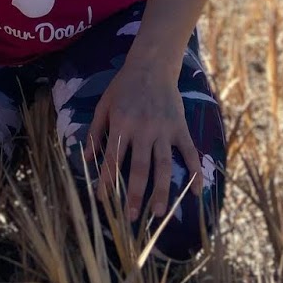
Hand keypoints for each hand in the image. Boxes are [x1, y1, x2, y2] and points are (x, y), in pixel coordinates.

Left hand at [83, 59, 201, 224]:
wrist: (152, 65)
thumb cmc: (123, 86)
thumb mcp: (103, 105)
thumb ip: (95, 132)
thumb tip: (86, 160)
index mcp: (121, 124)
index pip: (112, 159)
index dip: (107, 181)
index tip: (104, 201)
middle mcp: (143, 130)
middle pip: (139, 167)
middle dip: (134, 194)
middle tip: (132, 217)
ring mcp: (164, 130)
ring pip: (163, 165)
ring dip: (162, 190)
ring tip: (159, 213)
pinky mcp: (181, 128)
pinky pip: (190, 153)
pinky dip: (195, 172)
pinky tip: (196, 192)